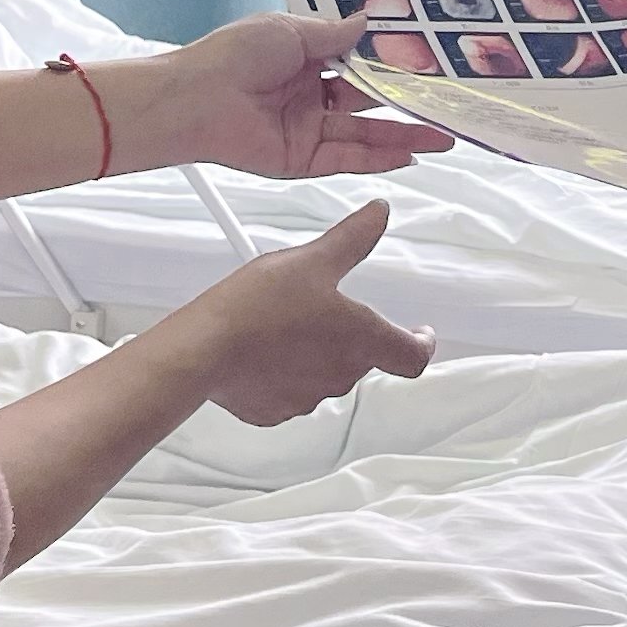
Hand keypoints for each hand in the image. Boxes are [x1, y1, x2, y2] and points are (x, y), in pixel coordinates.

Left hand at [115, 15, 455, 179]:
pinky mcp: (301, 159)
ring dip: (404, 136)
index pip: (357, 61)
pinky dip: (378, 158)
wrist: (195, 99)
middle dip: (407, 102)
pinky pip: (347, 159)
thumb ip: (334, 34)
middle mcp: (308, 93)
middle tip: (446, 103)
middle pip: (368, 101)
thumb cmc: (232, 56)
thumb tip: (367, 22)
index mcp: (303, 57)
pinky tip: (409, 156)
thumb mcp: (291, 30)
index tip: (426, 63)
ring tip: (443, 137)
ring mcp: (306, 128)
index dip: (390, 63)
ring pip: (365, 134)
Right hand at [160, 203, 438, 424]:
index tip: (420, 334)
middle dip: (350, 337)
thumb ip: (353, 238)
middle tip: (324, 309)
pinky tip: (263, 351)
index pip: (414, 356)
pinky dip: (283, 374)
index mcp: (362, 341)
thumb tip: (380, 214)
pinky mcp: (274, 411)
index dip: (421, 344)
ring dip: (316, 355)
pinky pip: (289, 393)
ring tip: (287, 325)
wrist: (205, 349)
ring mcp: (308, 399)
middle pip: (363, 359)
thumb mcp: (312, 260)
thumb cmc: (260, 307)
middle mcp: (342, 376)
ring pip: (325, 376)